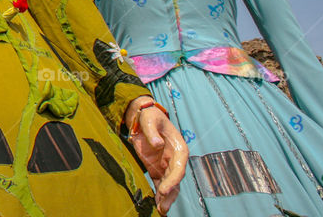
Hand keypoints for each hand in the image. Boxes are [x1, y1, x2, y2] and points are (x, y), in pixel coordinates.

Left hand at [125, 96, 187, 214]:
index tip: (164, 190)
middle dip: (170, 194)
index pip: (179, 168)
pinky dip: (159, 194)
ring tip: (161, 210)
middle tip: (163, 206)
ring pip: (169, 185)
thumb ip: (152, 132)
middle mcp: (175, 160)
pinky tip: (157, 204)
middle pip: (175, 180)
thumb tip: (157, 144)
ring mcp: (166, 166)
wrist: (143, 116)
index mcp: (179, 149)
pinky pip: (160, 183)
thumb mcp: (150, 120)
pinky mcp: (156, 168)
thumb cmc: (150, 116)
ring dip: (166, 198)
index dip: (173, 180)